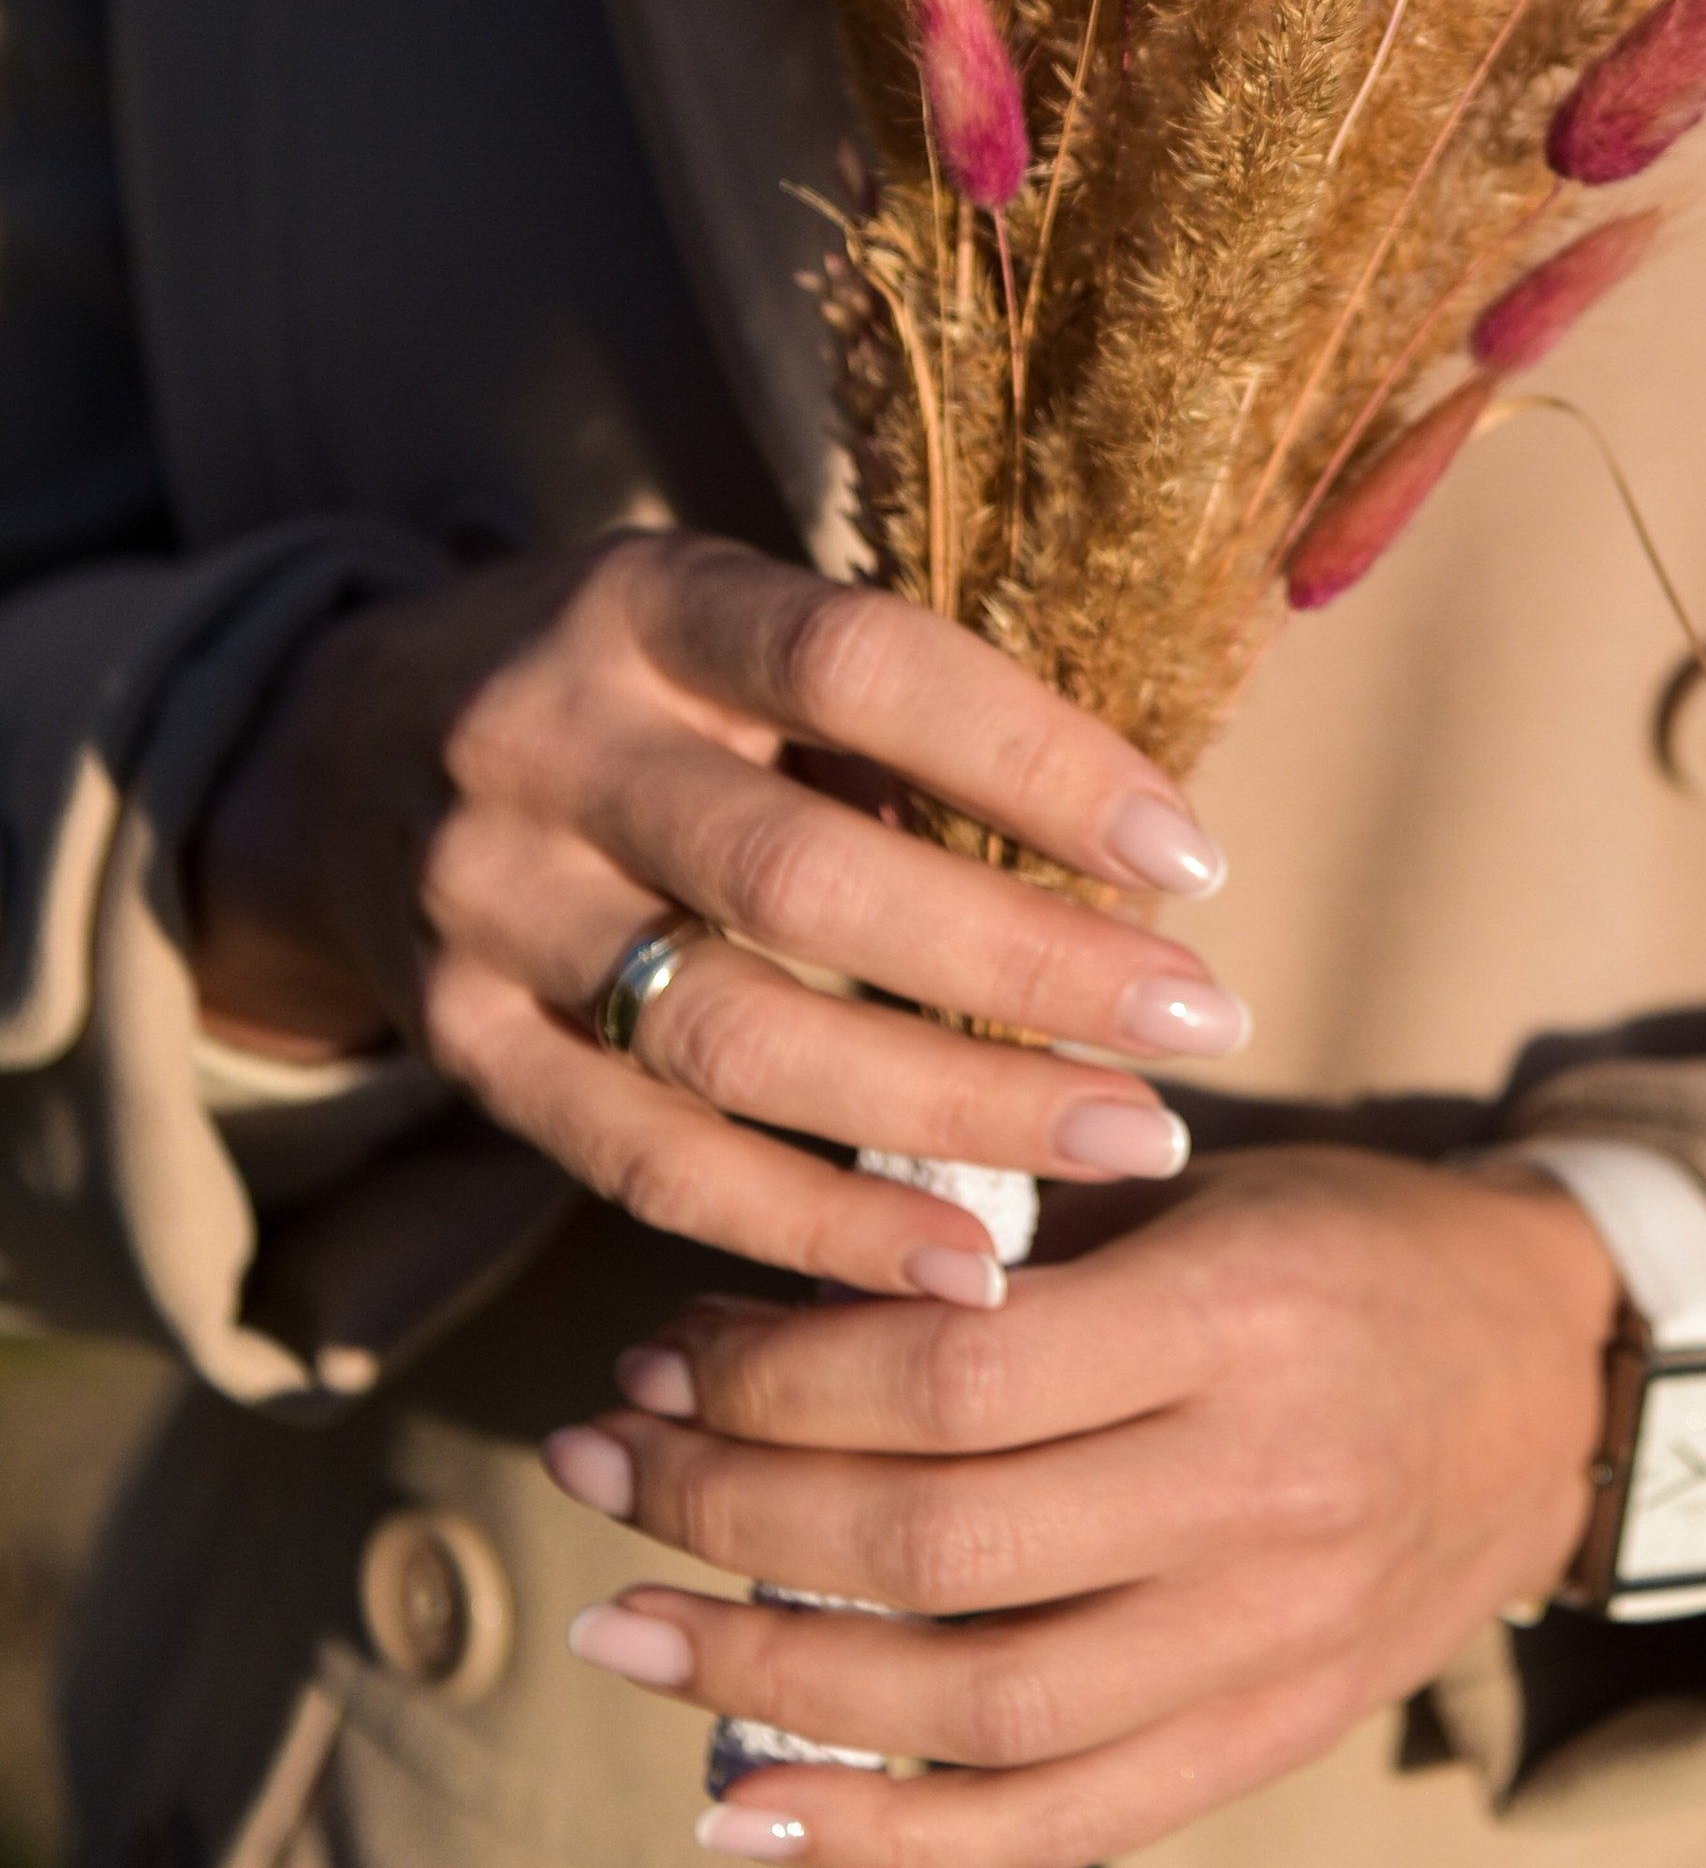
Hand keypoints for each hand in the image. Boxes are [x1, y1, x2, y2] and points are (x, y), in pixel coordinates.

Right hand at [186, 531, 1245, 1299]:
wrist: (341, 754)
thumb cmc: (635, 686)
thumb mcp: (731, 628)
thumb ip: (889, 725)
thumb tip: (1126, 860)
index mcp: (646, 604)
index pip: (859, 667)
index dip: (1030, 758)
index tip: (1188, 856)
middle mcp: (547, 747)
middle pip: (803, 876)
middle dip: (1024, 968)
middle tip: (1202, 1026)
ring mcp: (488, 908)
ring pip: (734, 1039)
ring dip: (951, 1110)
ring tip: (1125, 1143)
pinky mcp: (464, 1052)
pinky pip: (652, 1164)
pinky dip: (814, 1225)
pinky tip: (961, 1262)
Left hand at [543, 1146, 1621, 1867]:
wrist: (1559, 1371)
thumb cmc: (1345, 1243)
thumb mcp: (1200, 1188)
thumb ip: (1015, 1246)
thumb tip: (758, 1315)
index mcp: (1235, 1315)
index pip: (955, 1374)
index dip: (777, 1374)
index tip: (660, 1351)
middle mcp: (1257, 1488)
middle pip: (940, 1539)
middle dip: (729, 1511)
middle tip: (594, 1464)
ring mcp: (1268, 1636)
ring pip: (978, 1701)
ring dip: (768, 1683)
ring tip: (628, 1633)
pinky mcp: (1271, 1734)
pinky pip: (1056, 1819)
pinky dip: (888, 1832)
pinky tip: (751, 1810)